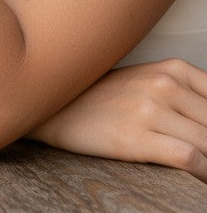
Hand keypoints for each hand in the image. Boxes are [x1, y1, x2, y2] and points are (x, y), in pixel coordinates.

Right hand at [28, 58, 206, 180]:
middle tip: (205, 153)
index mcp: (172, 69)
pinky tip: (198, 178)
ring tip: (204, 171)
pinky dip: (203, 173)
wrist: (56, 106)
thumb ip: (185, 97)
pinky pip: (190, 158)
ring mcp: (149, 109)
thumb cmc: (102, 98)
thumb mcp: (147, 83)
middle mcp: (163, 84)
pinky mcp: (136, 137)